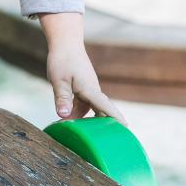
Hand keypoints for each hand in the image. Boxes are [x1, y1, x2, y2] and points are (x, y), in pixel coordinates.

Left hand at [38, 11, 127, 126]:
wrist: (65, 42)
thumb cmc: (62, 59)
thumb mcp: (59, 80)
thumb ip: (62, 98)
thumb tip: (63, 116)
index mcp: (90, 89)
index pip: (105, 106)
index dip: (115, 117)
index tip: (126, 128)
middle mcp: (92, 90)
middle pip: (101, 111)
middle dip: (103, 125)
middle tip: (105, 142)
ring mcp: (89, 88)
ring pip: (90, 108)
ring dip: (84, 118)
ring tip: (74, 131)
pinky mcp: (83, 87)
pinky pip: (84, 103)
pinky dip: (78, 110)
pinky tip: (67, 115)